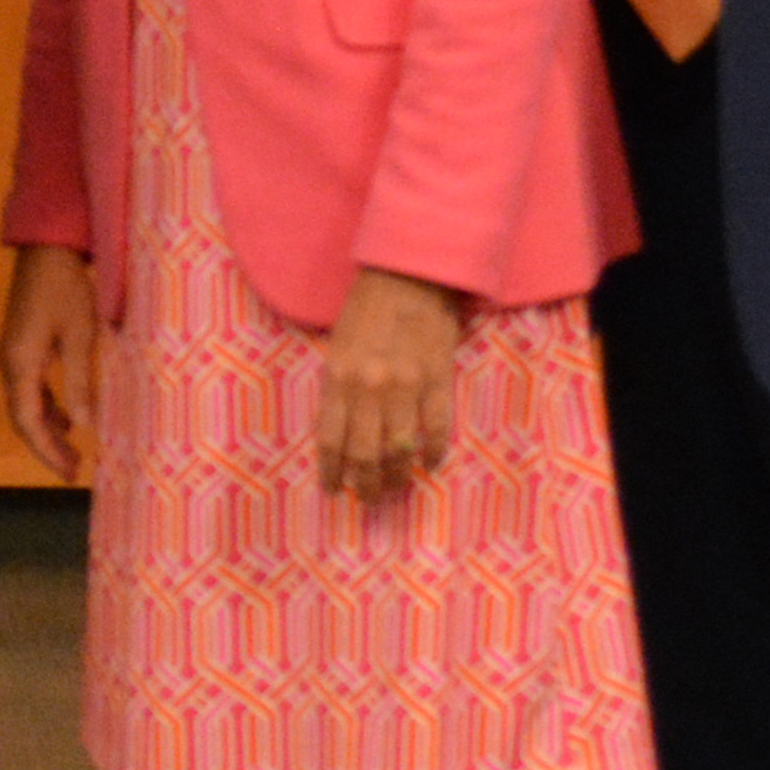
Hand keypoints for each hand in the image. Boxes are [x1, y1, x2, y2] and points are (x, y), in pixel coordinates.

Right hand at [0, 249, 101, 482]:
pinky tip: (68, 416)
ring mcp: (13, 352)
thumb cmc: (67, 287)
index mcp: (20, 362)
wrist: (47, 246)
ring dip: (48, 428)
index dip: (47, 450)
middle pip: (23, 417)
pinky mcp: (22, 344)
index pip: (27, 421)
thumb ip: (80, 382)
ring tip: (73, 451)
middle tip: (73, 470)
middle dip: (47, 446)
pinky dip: (47, 406)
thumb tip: (84, 426)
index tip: (69, 471)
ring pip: (26, 403)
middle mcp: (9, 362)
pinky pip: (30, 386)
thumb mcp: (80, 335)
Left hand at [315, 267, 467, 500]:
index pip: (330, 440)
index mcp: (338, 377)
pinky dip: (434, 453)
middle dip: (365, 484)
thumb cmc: (368, 305)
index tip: (334, 490)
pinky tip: (430, 464)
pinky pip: (436, 430)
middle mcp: (369, 388)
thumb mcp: (338, 345)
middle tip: (367, 498)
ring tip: (395, 488)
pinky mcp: (439, 380)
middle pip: (364, 454)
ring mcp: (407, 386)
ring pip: (400, 451)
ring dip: (397, 478)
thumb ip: (338, 387)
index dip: (331, 472)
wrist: (411, 271)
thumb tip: (341, 434)